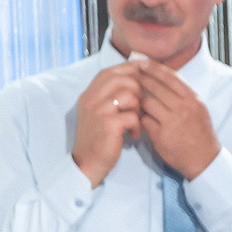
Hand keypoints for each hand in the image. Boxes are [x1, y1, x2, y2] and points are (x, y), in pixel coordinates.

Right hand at [71, 64, 144, 185]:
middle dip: (138, 91)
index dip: (128, 70)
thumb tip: (133, 81)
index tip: (142, 75)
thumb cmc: (100, 139)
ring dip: (139, 110)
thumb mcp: (100, 114)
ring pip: (129, 96)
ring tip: (136, 123)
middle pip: (122, 79)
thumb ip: (110, 98)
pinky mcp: (108, 124)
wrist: (88, 162)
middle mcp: (91, 98)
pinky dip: (138, 126)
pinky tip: (133, 135)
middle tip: (140, 108)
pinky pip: (133, 116)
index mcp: (89, 94)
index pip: (109, 71)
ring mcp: (98, 110)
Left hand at [136, 60, 220, 178]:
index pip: (169, 77)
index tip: (142, 63)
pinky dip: (141, 119)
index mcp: (193, 100)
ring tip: (136, 101)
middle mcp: (183, 108)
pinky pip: (144, 120)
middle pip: (155, 88)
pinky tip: (140, 119)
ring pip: (146, 103)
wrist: (204, 159)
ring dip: (140, 102)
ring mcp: (172, 122)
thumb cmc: (200, 133)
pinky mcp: (161, 135)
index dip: (153, 68)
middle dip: (141, 80)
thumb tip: (162, 77)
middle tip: (131, 76)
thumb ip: (182, 94)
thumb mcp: (199, 109)